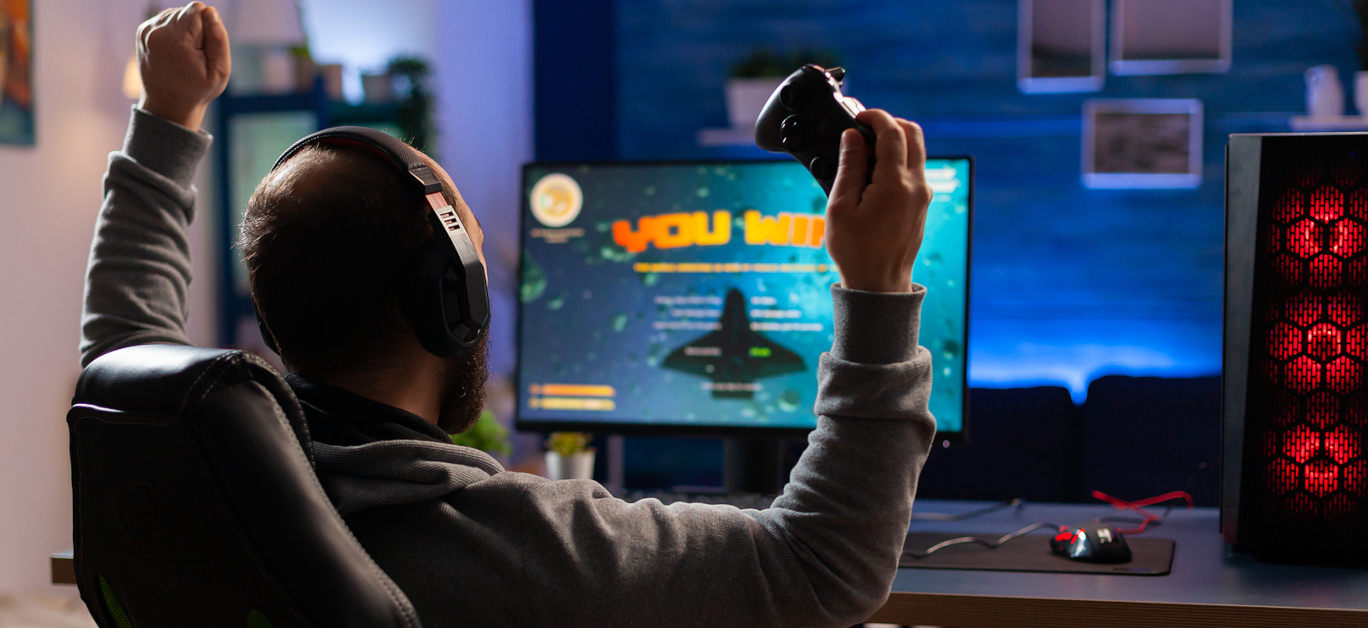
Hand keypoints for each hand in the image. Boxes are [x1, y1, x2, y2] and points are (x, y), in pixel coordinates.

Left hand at [136, 2, 230, 130]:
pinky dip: (174, 31)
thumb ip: (219, 39)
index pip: (199, 9)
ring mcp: (146, 30)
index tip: (204, 49)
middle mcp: (157, 32)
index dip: (208, 27)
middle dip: (197, 28)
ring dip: (185, 29)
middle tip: (194, 55)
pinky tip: (174, 50)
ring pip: (177, 13)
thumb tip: (210, 11)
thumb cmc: (197, 89)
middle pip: (187, 10)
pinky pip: (166, 19)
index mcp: (177, 42)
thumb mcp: (220, 71)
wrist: (167, 104)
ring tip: (184, 53)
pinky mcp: (142, 30)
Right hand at [824, 109, 932, 292]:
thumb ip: (849, 166)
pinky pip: (915, 169)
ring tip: (867, 150)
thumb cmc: (855, 251)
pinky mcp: (922, 204)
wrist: (878, 284)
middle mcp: (916, 186)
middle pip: (914, 133)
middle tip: (865, 128)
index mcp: (895, 184)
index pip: (893, 132)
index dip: (875, 117)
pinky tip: (875, 172)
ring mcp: (923, 195)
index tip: (858, 116)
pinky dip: (899, 159)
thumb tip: (853, 137)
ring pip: (917, 150)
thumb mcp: (840, 206)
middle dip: (890, 123)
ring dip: (896, 140)